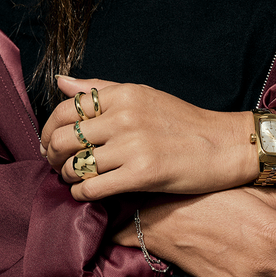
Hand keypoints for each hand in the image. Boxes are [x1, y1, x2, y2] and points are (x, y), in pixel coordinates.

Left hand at [40, 77, 257, 199]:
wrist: (226, 146)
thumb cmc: (186, 124)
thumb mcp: (145, 96)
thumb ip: (102, 89)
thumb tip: (60, 82)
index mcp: (124, 94)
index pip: (66, 109)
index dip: (49, 130)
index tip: (50, 142)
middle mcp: (125, 117)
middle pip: (64, 138)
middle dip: (51, 155)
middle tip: (55, 165)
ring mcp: (133, 146)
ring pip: (75, 164)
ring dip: (66, 176)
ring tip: (72, 180)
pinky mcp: (142, 174)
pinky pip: (93, 187)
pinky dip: (81, 194)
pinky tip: (85, 194)